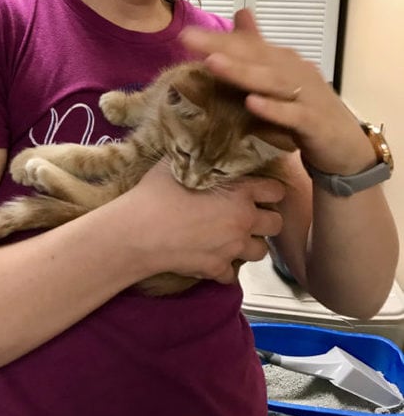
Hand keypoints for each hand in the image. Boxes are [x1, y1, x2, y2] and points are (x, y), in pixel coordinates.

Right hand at [128, 160, 284, 284]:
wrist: (139, 230)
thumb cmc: (156, 192)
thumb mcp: (179, 161)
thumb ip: (202, 155)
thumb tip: (202, 142)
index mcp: (240, 191)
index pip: (277, 191)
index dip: (269, 190)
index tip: (259, 190)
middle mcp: (243, 220)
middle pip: (276, 224)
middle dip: (265, 219)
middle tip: (248, 214)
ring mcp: (232, 248)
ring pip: (261, 252)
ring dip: (250, 243)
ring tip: (233, 236)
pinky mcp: (217, 269)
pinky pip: (232, 273)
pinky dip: (225, 266)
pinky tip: (213, 255)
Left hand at [180, 8, 376, 175]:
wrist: (346, 147)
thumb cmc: (306, 110)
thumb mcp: (280, 79)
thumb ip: (259, 50)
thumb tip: (241, 13)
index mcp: (283, 61)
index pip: (247, 45)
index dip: (218, 39)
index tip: (185, 34)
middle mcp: (295, 71)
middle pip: (256, 57)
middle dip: (222, 47)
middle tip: (188, 39)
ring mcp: (307, 96)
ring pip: (272, 81)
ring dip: (242, 72)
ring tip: (213, 63)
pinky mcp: (315, 122)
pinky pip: (293, 115)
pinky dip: (273, 109)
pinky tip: (252, 103)